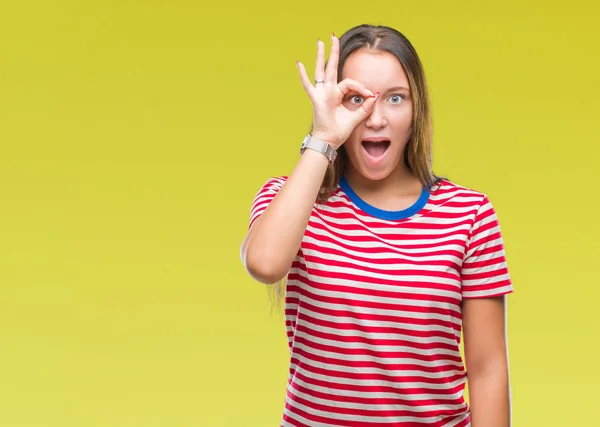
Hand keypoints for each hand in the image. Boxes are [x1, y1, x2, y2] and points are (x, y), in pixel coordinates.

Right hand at [297, 33, 378, 148]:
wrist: (329, 141)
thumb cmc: (339, 131)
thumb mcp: (356, 117)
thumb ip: (366, 107)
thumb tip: (376, 95)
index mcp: (338, 95)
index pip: (350, 84)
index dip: (362, 87)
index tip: (371, 95)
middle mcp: (329, 91)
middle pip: (332, 67)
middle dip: (334, 52)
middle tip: (334, 37)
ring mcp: (321, 93)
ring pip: (321, 70)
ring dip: (321, 56)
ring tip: (320, 41)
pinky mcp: (316, 98)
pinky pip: (308, 85)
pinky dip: (303, 75)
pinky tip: (299, 63)